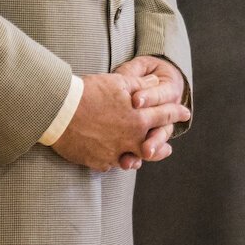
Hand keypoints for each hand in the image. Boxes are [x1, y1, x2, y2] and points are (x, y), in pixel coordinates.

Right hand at [51, 72, 189, 173]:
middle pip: (154, 144)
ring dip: (142, 157)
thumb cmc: (88, 92)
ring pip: (135, 158)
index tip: (185, 112)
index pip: (163, 115)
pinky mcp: (99, 161)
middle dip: (163, 143)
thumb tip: (155, 83)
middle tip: (169, 147)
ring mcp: (115, 152)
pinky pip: (112, 163)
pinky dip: (116, 159)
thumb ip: (140, 85)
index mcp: (138, 118)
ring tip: (148, 156)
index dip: (176, 112)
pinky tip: (118, 158)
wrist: (59, 111)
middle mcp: (130, 138)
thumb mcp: (117, 82)